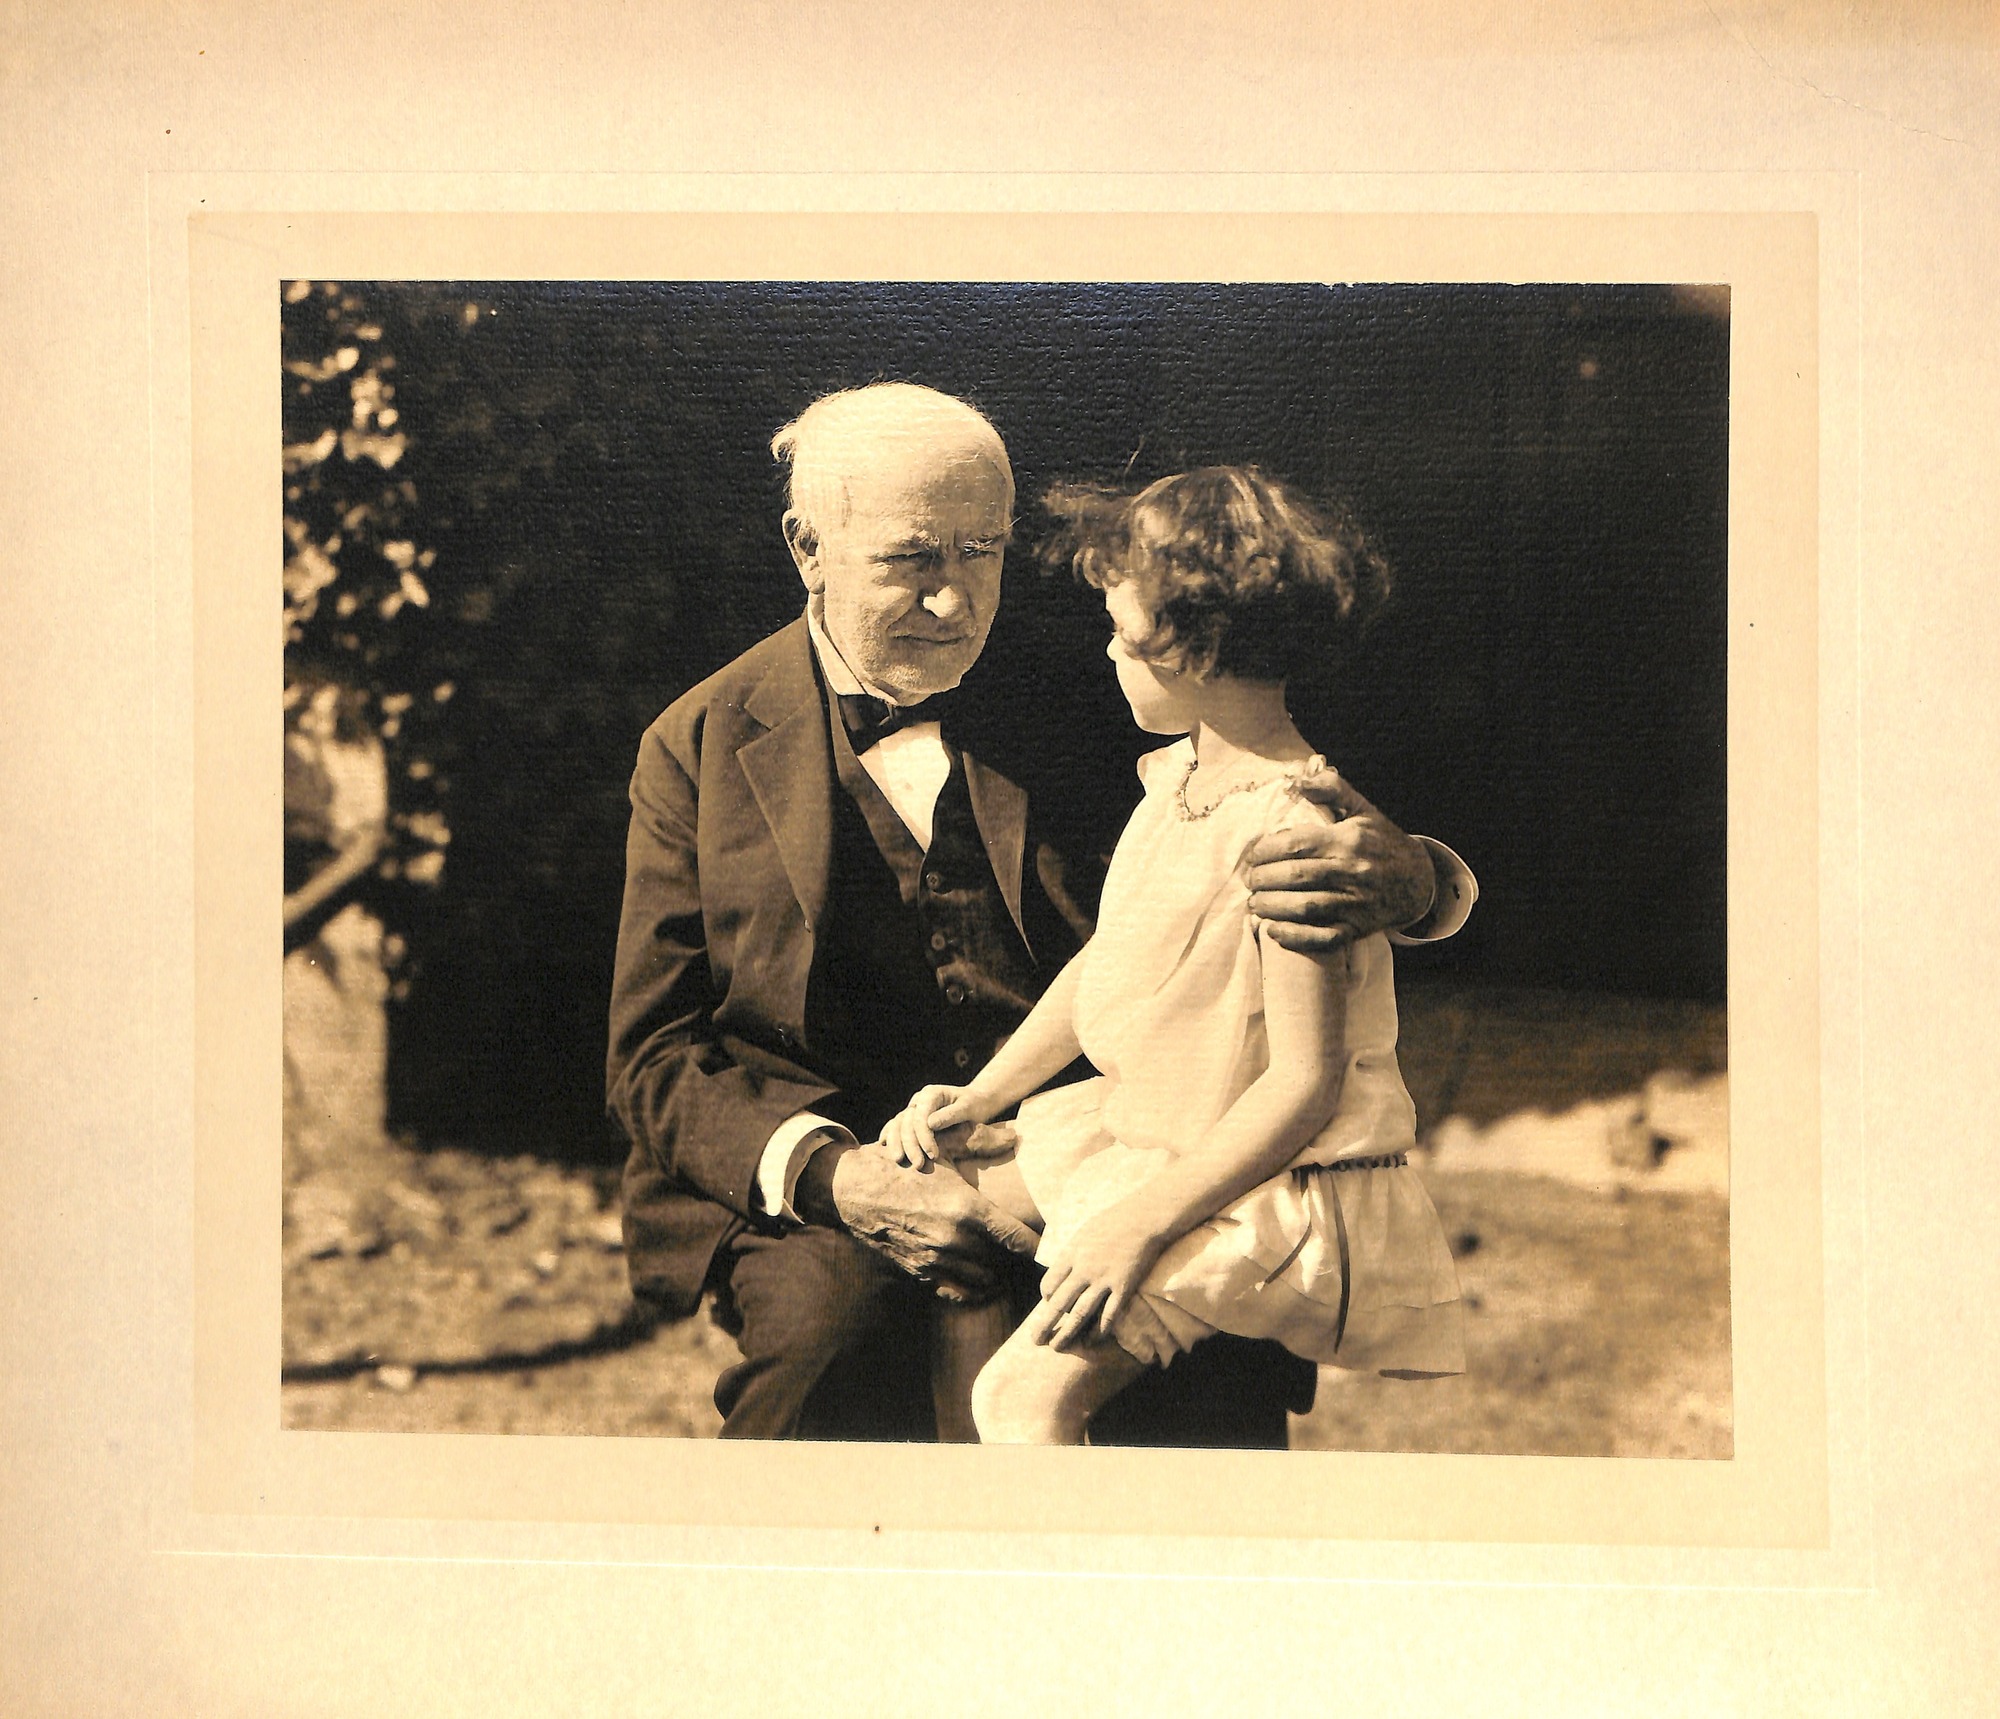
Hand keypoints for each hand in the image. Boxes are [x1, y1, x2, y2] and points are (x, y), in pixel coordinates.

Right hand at [795, 1140, 1037, 1303]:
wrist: (857, 1190)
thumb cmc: (906, 1166)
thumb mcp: (944, 1153)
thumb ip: (982, 1144)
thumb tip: (1015, 1137)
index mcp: (967, 1208)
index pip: (1016, 1238)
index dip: (1036, 1247)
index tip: (1048, 1250)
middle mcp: (954, 1238)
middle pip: (1001, 1262)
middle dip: (1012, 1259)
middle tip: (1020, 1254)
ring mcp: (937, 1259)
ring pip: (982, 1280)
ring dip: (994, 1275)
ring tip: (1001, 1266)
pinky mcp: (920, 1271)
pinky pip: (957, 1290)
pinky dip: (971, 1288)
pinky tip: (976, 1279)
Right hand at [880, 1083, 1007, 1167]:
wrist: (975, 1102)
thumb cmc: (974, 1105)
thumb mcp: (968, 1107)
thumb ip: (951, 1114)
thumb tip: (930, 1124)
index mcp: (931, 1094)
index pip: (921, 1116)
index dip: (924, 1137)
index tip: (933, 1156)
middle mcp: (918, 1100)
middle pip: (906, 1122)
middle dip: (910, 1145)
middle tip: (918, 1166)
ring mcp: (913, 1109)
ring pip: (897, 1124)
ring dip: (897, 1143)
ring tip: (899, 1161)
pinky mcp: (911, 1118)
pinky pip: (895, 1126)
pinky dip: (889, 1135)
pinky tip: (883, 1145)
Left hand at [1032, 1203, 1166, 1350]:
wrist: (1143, 1218)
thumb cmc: (1113, 1221)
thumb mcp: (1083, 1232)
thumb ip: (1072, 1252)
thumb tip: (1061, 1267)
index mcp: (1071, 1254)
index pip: (1049, 1284)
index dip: (1047, 1298)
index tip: (1050, 1304)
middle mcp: (1083, 1269)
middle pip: (1058, 1303)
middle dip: (1045, 1324)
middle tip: (1035, 1340)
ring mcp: (1103, 1279)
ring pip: (1080, 1313)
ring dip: (1067, 1333)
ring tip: (1057, 1348)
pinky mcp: (1123, 1286)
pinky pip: (1109, 1314)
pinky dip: (1100, 1330)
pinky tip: (1093, 1340)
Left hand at [1245, 766, 1435, 953]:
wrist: (1418, 880)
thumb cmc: (1381, 841)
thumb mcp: (1361, 809)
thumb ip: (1331, 788)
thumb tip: (1299, 780)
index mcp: (1348, 840)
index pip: (1296, 844)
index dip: (1265, 850)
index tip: (1252, 855)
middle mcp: (1352, 871)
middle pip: (1295, 876)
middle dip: (1262, 879)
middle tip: (1248, 880)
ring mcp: (1356, 903)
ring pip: (1305, 907)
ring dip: (1272, 907)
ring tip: (1255, 903)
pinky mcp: (1357, 928)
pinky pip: (1323, 938)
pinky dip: (1295, 937)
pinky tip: (1274, 931)